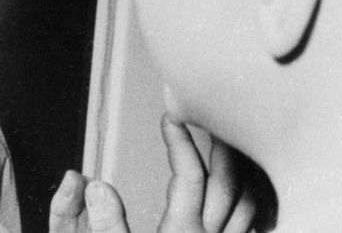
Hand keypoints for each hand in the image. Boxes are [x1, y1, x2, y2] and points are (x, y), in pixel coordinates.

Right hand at [48, 114, 258, 232]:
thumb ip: (98, 224)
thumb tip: (90, 181)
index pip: (189, 172)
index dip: (180, 140)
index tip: (169, 118)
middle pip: (232, 182)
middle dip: (223, 146)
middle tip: (210, 119)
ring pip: (250, 206)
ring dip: (242, 174)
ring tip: (227, 152)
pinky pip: (250, 232)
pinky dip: (251, 208)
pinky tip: (239, 203)